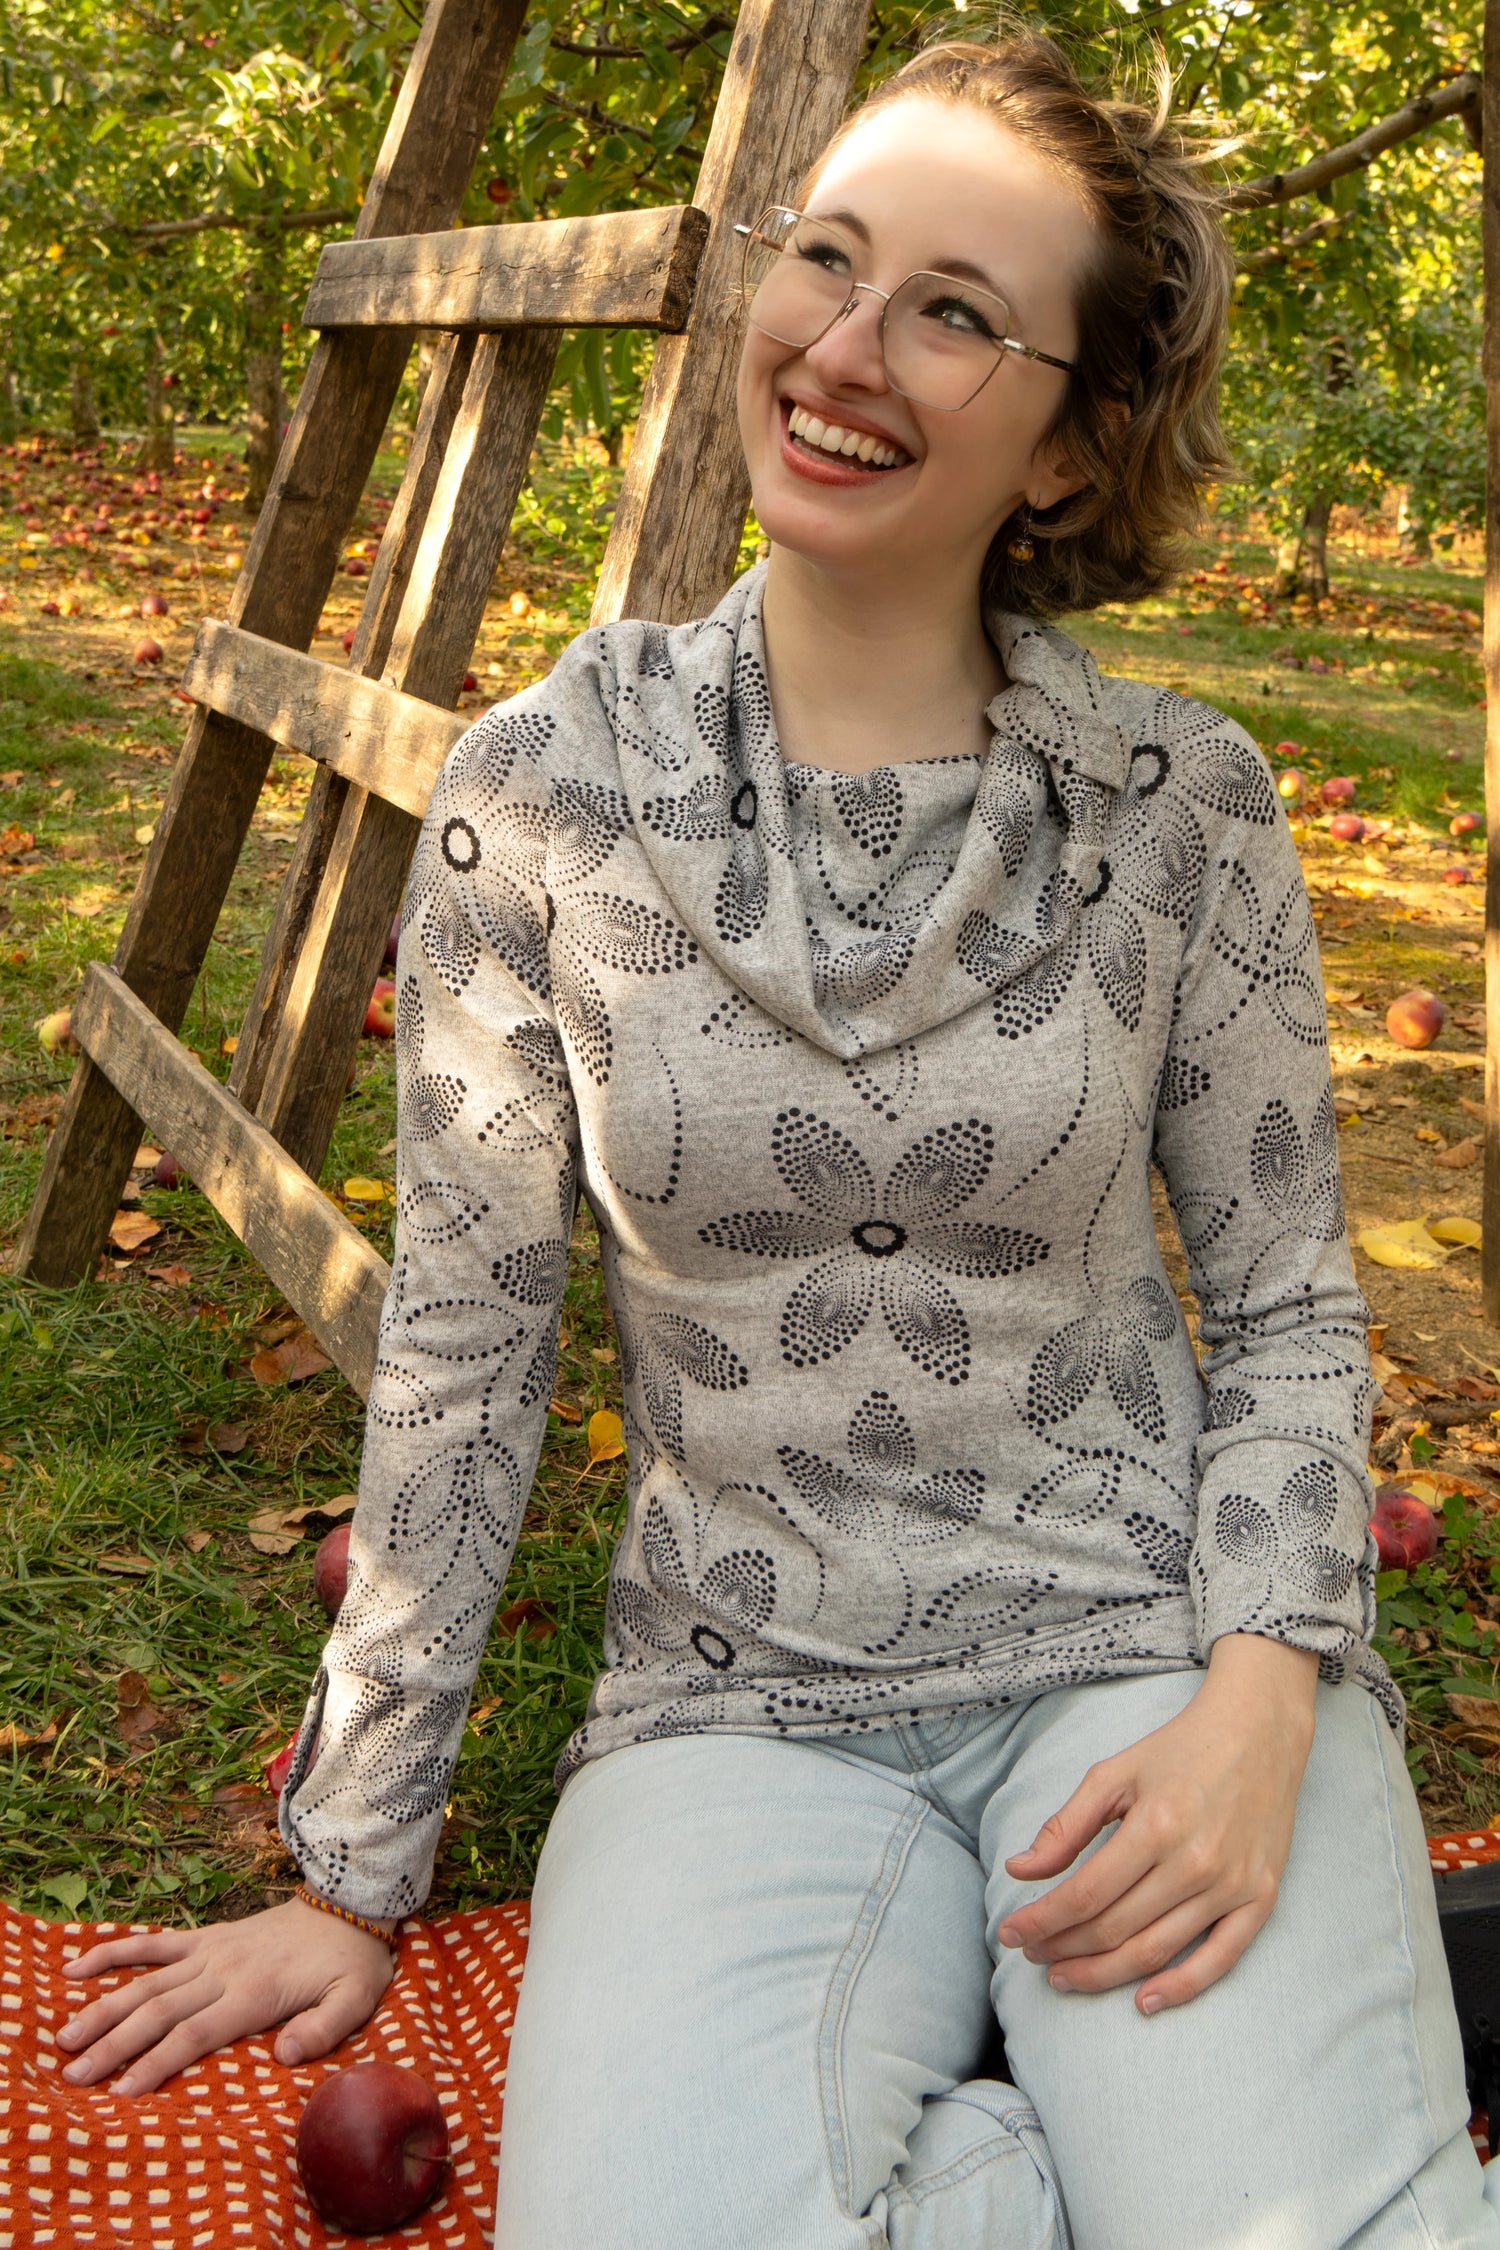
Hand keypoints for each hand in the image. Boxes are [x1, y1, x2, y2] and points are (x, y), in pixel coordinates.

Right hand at [54, 1896, 396, 2096]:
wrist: (349, 1902)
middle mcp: (223, 1971)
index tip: (121, 2092)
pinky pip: (154, 1944)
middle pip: (159, 2012)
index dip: (157, 2063)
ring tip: (65, 2035)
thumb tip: (284, 2057)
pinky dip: (115, 1952)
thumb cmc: (351, 1962)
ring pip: (147, 1982)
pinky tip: (77, 1966)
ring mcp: (210, 1951)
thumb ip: (323, 2030)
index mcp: (255, 1992)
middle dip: (114, 2044)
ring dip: (104, 2007)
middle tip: (74, 2074)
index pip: (195, 2035)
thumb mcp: (354, 2000)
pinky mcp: (207, 1937)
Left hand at [995, 1634, 1318, 2014]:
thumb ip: (1066, 1825)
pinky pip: (1219, 1960)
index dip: (1041, 1921)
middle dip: (1063, 1948)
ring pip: (1156, 1951)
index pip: (1084, 1895)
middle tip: (1032, 1954)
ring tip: (1064, 1976)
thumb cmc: (1179, 1750)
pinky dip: (1181, 1989)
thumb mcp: (1114, 1773)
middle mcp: (1195, 1863)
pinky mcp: (1261, 1899)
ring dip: (1103, 1973)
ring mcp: (1231, 1886)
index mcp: (1155, 1826)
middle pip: (1115, 1928)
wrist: (1260, 1733)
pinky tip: (1142, 2001)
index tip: (1010, 1932)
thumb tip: (1019, 1870)